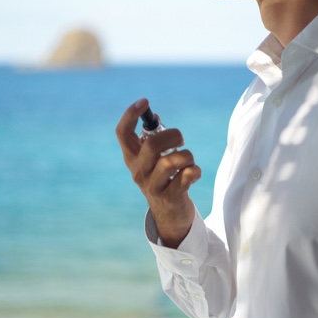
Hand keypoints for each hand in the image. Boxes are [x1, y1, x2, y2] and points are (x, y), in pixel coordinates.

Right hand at [116, 98, 199, 247]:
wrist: (169, 215)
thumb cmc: (162, 179)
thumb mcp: (152, 160)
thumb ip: (152, 138)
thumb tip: (154, 115)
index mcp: (131, 158)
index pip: (122, 133)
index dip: (130, 115)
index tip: (144, 102)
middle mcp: (138, 171)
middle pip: (152, 145)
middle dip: (173, 136)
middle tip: (181, 140)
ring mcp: (153, 186)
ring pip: (173, 160)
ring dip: (187, 156)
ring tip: (188, 161)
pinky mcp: (171, 197)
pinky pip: (188, 175)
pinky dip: (195, 170)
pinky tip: (193, 175)